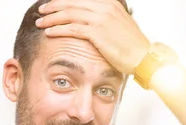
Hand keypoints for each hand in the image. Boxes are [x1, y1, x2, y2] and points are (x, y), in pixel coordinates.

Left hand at [36, 0, 150, 74]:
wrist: (144, 58)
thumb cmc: (133, 46)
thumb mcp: (121, 25)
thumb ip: (108, 18)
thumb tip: (94, 21)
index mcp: (110, 3)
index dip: (64, 1)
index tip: (53, 5)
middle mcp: (105, 7)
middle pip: (72, 3)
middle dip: (54, 6)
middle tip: (42, 11)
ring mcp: (101, 19)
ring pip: (69, 14)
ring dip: (52, 18)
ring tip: (40, 22)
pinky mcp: (98, 33)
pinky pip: (72, 28)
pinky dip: (58, 29)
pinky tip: (49, 32)